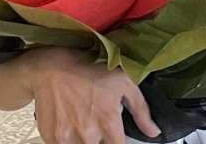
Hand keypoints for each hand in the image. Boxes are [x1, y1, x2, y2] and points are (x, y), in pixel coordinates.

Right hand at [26, 47, 159, 143]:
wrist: (52, 68)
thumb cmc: (89, 72)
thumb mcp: (123, 82)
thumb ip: (141, 110)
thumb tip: (154, 132)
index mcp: (108, 121)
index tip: (118, 139)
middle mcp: (89, 133)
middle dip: (102, 141)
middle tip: (99, 127)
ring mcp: (68, 137)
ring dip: (85, 141)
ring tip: (84, 126)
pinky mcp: (52, 138)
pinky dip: (69, 141)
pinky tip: (71, 127)